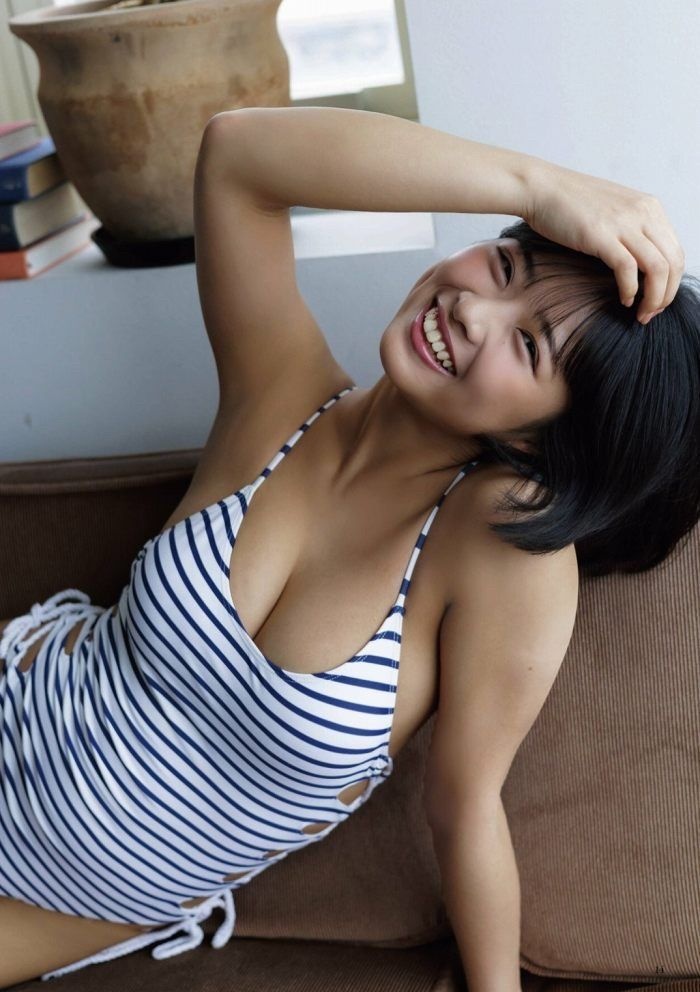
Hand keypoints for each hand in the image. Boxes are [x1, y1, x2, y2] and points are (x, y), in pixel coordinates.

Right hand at [522, 160, 684, 324]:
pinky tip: (624, 300)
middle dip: (666, 295)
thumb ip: (632, 231)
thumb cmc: (569, 205)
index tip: (657, 301)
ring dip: (653, 298)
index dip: (672, 283)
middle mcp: (643, 213)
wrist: (541, 188)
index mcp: (650, 208)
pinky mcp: (602, 235)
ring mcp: (623, 223)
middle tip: (651, 313)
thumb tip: (640, 266)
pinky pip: (628, 270)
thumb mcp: (614, 212)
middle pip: (673, 262)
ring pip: (658, 268)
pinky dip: (630, 290)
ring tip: (641, 313)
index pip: (676, 251)